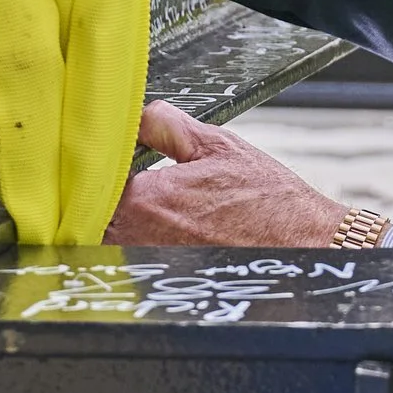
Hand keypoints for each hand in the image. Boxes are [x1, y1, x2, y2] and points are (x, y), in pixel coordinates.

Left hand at [104, 101, 349, 246]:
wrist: (303, 247)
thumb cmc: (267, 202)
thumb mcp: (216, 145)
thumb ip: (166, 124)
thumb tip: (135, 115)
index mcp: (148, 199)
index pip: (90, 179)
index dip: (92, 165)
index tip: (103, 155)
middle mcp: (141, 237)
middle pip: (90, 213)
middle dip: (95, 194)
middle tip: (115, 177)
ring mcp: (149, 262)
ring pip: (106, 238)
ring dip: (109, 219)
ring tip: (136, 202)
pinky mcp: (162, 278)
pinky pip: (128, 257)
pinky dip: (129, 242)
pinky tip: (153, 228)